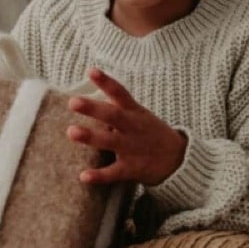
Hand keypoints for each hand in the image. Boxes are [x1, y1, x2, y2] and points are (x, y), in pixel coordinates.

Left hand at [64, 68, 188, 187]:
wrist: (178, 159)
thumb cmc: (150, 133)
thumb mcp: (139, 114)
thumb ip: (118, 105)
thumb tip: (92, 91)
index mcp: (134, 112)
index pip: (120, 93)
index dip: (106, 82)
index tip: (91, 70)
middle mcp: (132, 127)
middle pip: (112, 115)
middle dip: (93, 108)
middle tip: (73, 102)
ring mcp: (132, 148)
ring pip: (109, 141)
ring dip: (90, 136)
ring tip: (71, 131)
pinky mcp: (132, 168)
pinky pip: (114, 172)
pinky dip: (99, 175)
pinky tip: (83, 177)